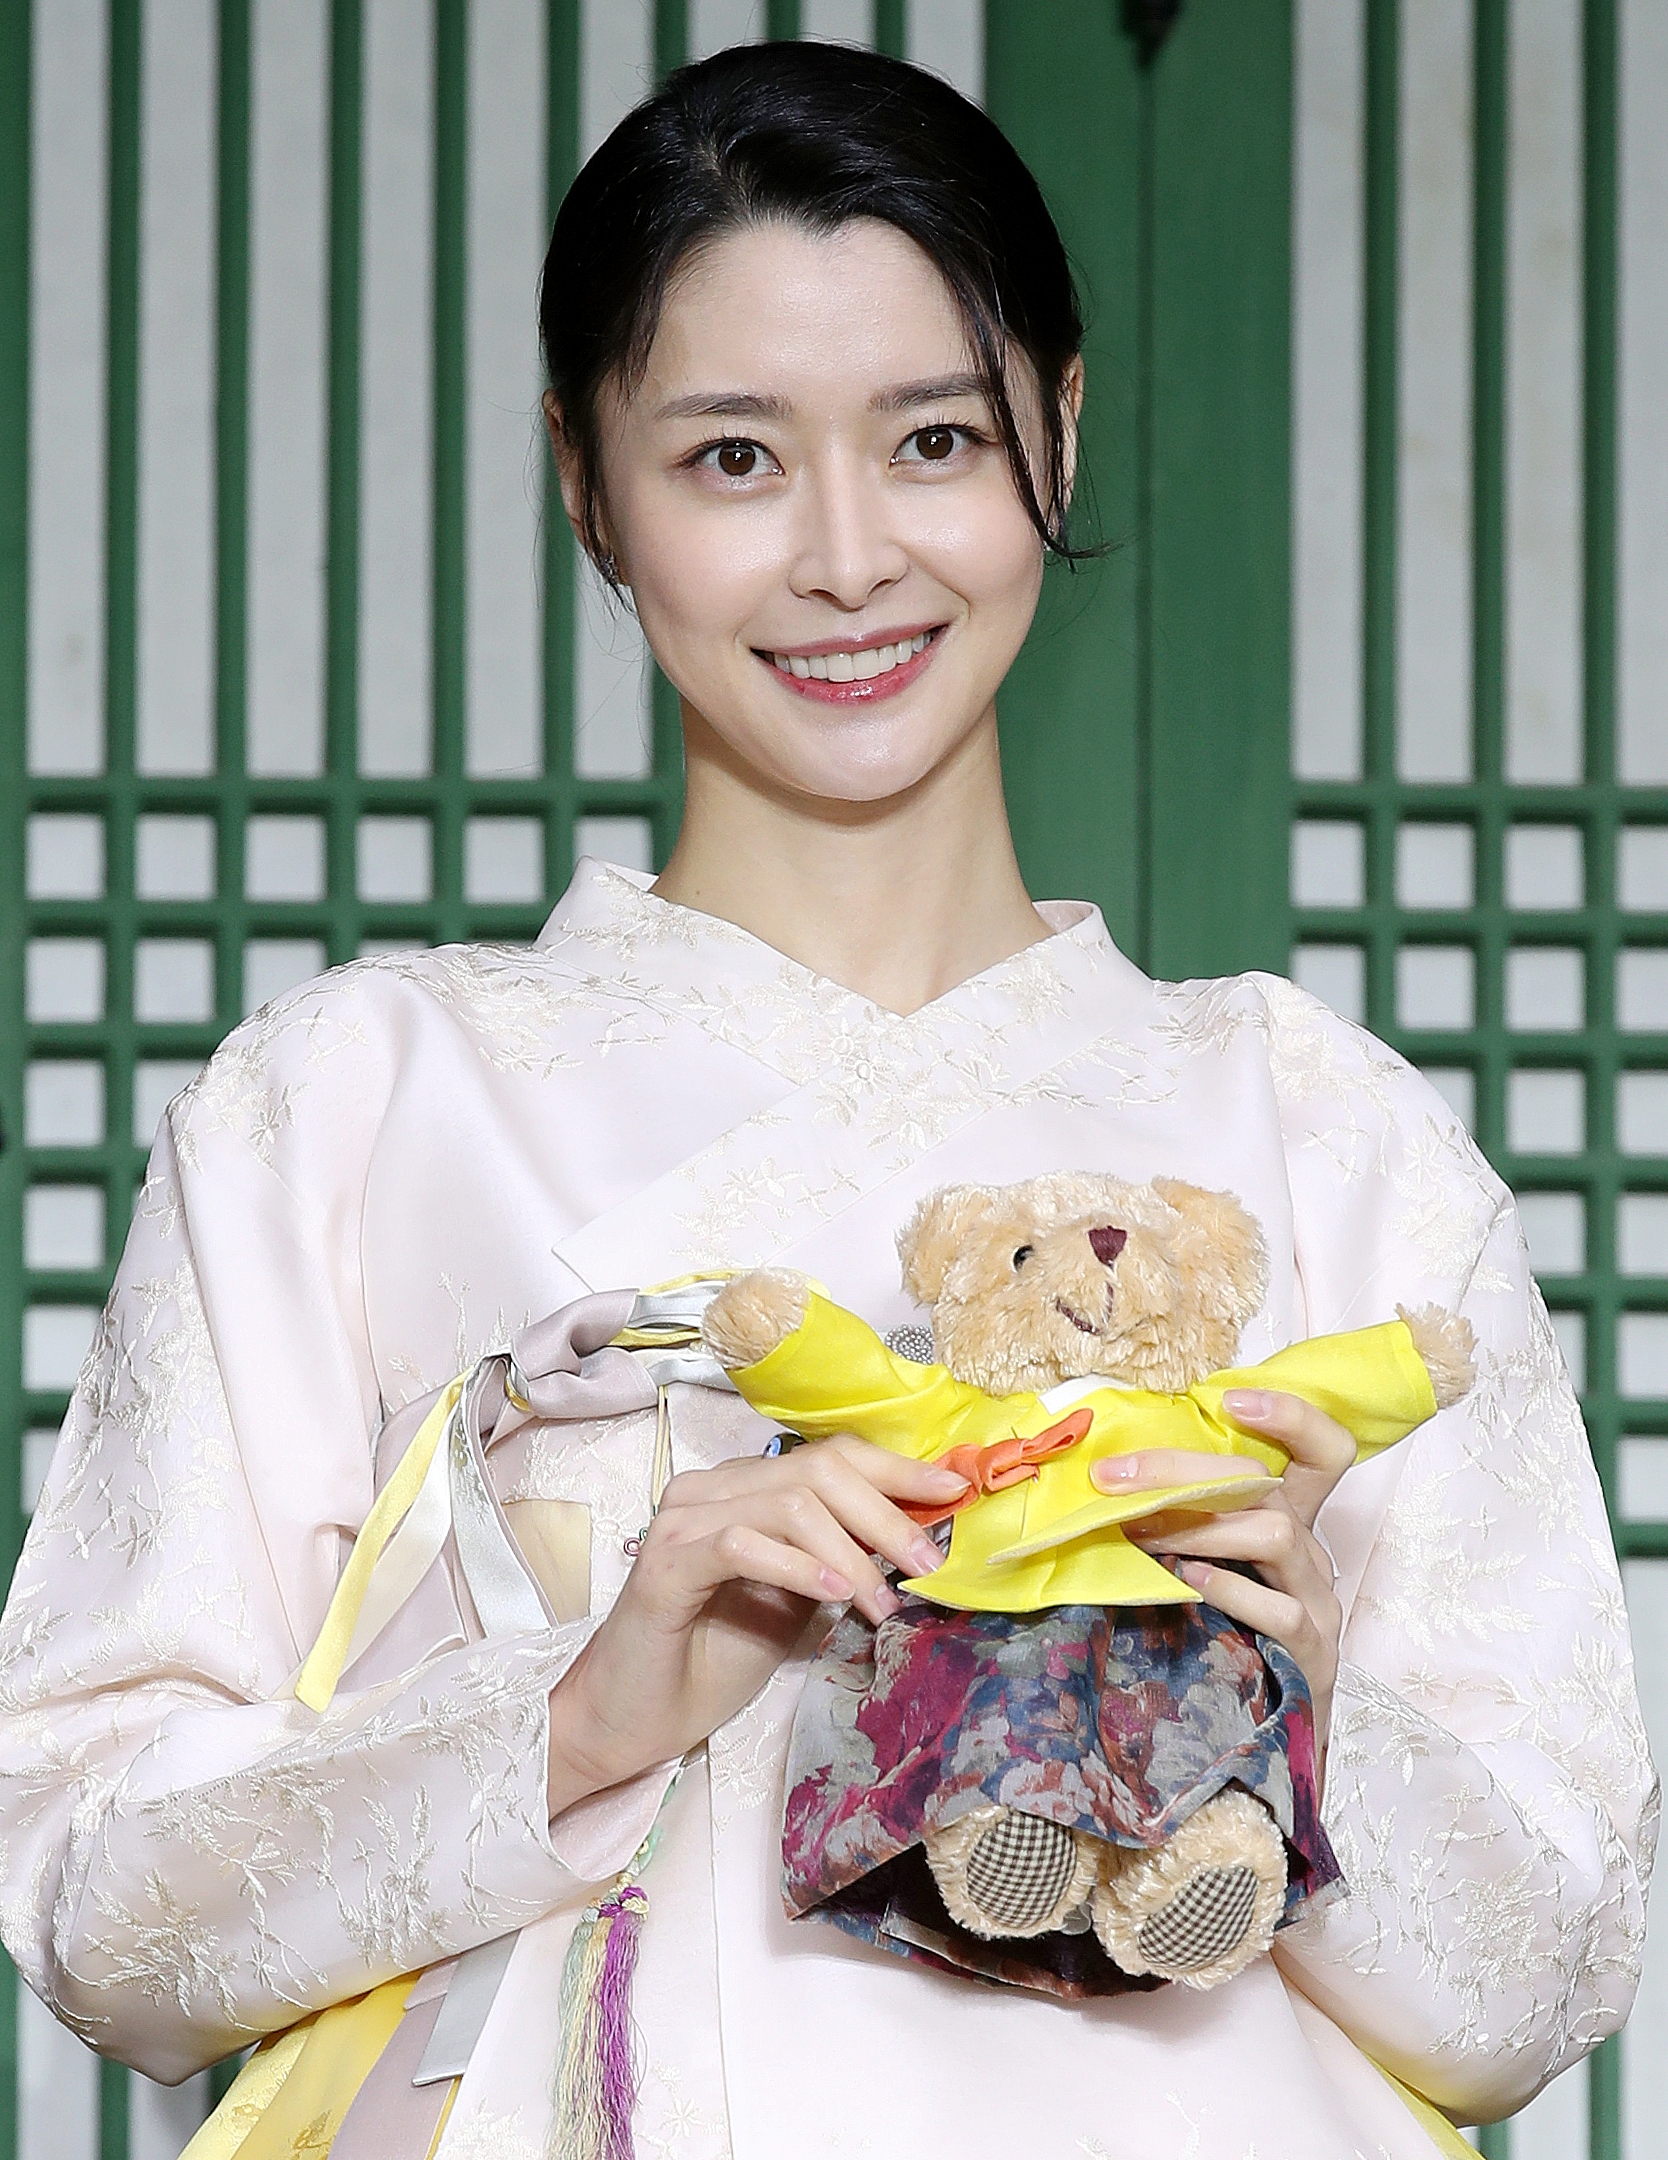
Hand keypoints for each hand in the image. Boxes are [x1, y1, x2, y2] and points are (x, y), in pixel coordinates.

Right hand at [545, 1436, 965, 1816]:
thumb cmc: (712, 1659)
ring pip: (789, 1501)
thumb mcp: (797, 1606)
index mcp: (744, 1488)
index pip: (831, 1455)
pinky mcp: (667, 1563)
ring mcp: (684, 1519)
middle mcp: (712, 1488)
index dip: (896, 1469)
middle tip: (927, 1564)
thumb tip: (912, 1545)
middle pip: (819, 1470)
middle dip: (886, 1513)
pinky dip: (797, 1565)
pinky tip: (834, 1595)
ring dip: (851, 1551)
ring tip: (882, 1601)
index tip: (952, 1493)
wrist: (631, 1715)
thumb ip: (838, 1564)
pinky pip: (742, 1542)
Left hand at [1089, 1389, 1354, 1772]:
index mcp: (1291, 1520)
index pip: (1322, 1449)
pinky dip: (1230, 1590)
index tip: (1231, 1396)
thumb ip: (1183, 1523)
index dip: (1290, 1415)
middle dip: (1186, 1471)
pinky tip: (1188, 1582)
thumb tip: (1107, 1479)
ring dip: (1200, 1527)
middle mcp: (1313, 1552)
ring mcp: (1319, 1601)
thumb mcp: (1211, 1566)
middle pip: (1269, 1485)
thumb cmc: (1229, 1635)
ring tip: (1141, 1534)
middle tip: (1115, 1476)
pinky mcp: (1313, 1653)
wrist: (1269, 1732)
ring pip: (1277, 1535)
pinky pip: (1279, 1610)